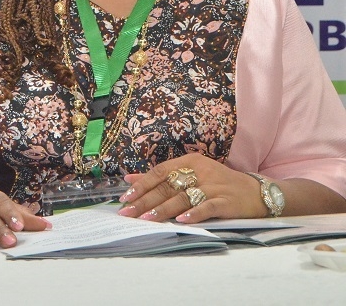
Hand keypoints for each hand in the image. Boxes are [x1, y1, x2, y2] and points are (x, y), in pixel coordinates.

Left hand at [117, 153, 267, 222]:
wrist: (258, 193)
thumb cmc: (219, 184)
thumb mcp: (191, 174)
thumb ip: (162, 177)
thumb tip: (130, 180)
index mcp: (190, 162)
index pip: (160, 172)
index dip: (142, 185)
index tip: (125, 197)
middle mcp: (200, 172)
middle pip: (167, 187)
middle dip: (145, 201)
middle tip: (128, 212)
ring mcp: (214, 187)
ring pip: (183, 198)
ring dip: (163, 210)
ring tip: (146, 219)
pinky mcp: (226, 202)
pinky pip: (207, 208)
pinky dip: (193, 214)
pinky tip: (180, 221)